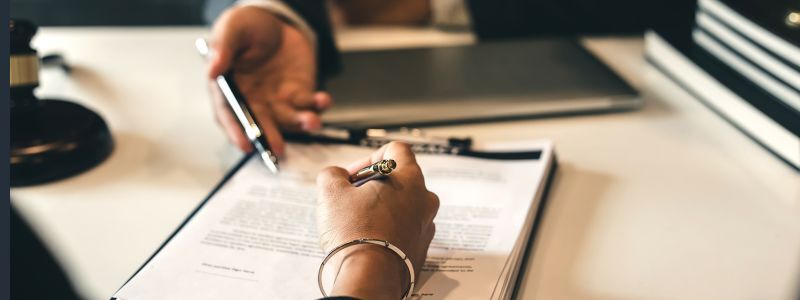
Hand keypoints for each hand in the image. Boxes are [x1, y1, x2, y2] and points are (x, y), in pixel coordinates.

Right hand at [208, 6, 331, 155]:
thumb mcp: (232, 28)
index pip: (229, 115)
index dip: (236, 131)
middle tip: (279, 148)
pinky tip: (323, 100)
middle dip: (270, 137)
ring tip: (311, 121)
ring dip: (300, 123)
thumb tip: (212, 70)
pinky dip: (318, 105)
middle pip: (260, 123)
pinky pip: (309, 104)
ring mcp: (277, 100)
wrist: (275, 21)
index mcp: (229, 89)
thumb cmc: (247, 26)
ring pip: (288, 119)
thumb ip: (223, 48)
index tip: (245, 145)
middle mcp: (253, 101)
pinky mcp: (299, 94)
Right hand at [316, 142, 438, 298]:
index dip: (370, 157)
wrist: (369, 277)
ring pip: (403, 207)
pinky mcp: (421, 249)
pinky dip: (388, 231)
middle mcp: (424, 199)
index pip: (396, 149)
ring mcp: (425, 225)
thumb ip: (332, 173)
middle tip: (352, 199)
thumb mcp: (330, 192)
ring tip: (358, 222)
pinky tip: (369, 240)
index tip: (354, 175)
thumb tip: (336, 176)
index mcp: (409, 178)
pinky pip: (404, 231)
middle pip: (400, 179)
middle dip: (374, 186)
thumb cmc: (355, 233)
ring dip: (382, 209)